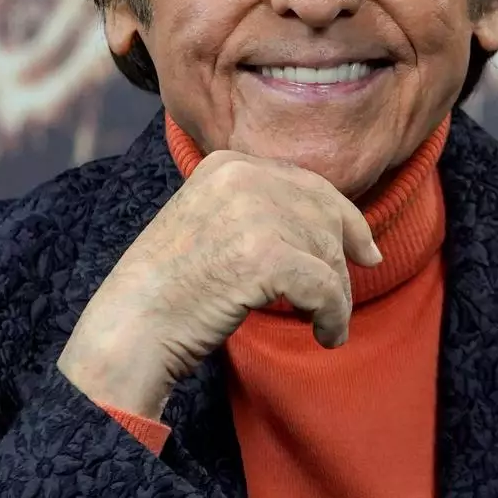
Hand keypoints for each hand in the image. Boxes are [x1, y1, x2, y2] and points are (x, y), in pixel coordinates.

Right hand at [56, 150, 383, 419]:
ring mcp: (252, 213)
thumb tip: (346, 229)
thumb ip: (263, 211)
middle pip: (325, 215)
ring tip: (326, 325)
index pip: (308, 184)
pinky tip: (325, 335)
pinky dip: (332, 316)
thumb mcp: (212, 224)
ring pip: (329, 253)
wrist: (131, 328)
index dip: (345, 220)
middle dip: (342, 262)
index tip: (366, 253)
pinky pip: (325, 287)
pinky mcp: (264, 256)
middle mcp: (242, 176)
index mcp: (228, 163)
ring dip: (336, 297)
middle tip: (341, 302)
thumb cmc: (171, 290)